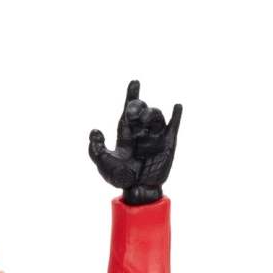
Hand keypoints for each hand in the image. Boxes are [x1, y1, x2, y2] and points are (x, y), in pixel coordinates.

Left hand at [88, 79, 181, 205]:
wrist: (137, 190)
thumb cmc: (120, 178)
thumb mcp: (103, 163)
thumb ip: (96, 149)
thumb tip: (95, 131)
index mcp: (126, 133)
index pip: (129, 109)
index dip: (132, 95)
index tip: (134, 82)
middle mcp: (141, 131)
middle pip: (142, 109)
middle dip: (137, 106)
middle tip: (131, 113)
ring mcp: (155, 136)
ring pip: (156, 115)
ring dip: (150, 113)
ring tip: (144, 118)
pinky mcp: (168, 144)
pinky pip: (174, 126)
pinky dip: (177, 115)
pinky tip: (177, 107)